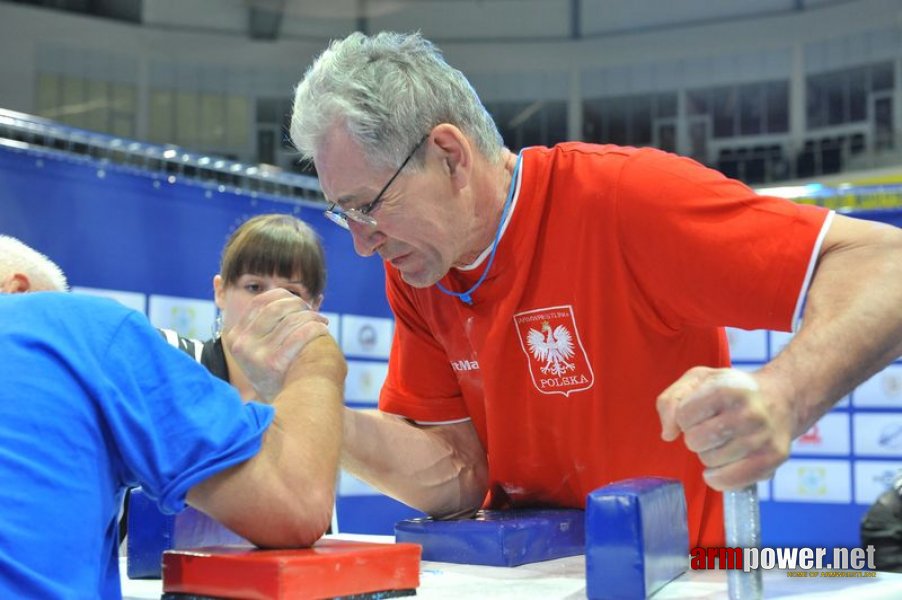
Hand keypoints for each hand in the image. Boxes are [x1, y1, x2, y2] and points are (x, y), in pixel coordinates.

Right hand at [225, 288, 330, 401]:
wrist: (286, 408)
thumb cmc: (278, 373)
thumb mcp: (260, 348)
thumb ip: (264, 324)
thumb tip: (282, 294)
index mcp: (235, 337)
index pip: (259, 302)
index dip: (283, 297)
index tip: (299, 303)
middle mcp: (241, 345)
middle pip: (277, 307)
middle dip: (300, 305)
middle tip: (313, 312)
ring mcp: (255, 355)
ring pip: (291, 319)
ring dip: (312, 317)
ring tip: (322, 322)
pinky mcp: (274, 363)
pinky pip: (300, 334)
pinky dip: (315, 328)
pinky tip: (322, 330)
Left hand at [656, 367, 792, 490]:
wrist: (781, 398)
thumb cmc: (732, 390)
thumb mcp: (698, 380)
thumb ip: (671, 400)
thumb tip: (668, 433)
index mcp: (728, 388)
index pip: (683, 415)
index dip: (685, 416)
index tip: (699, 411)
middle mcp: (749, 412)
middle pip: (695, 441)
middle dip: (695, 436)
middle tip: (711, 428)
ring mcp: (762, 438)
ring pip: (710, 461)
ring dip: (710, 454)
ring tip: (725, 440)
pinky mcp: (772, 459)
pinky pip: (729, 481)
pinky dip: (719, 477)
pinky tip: (723, 464)